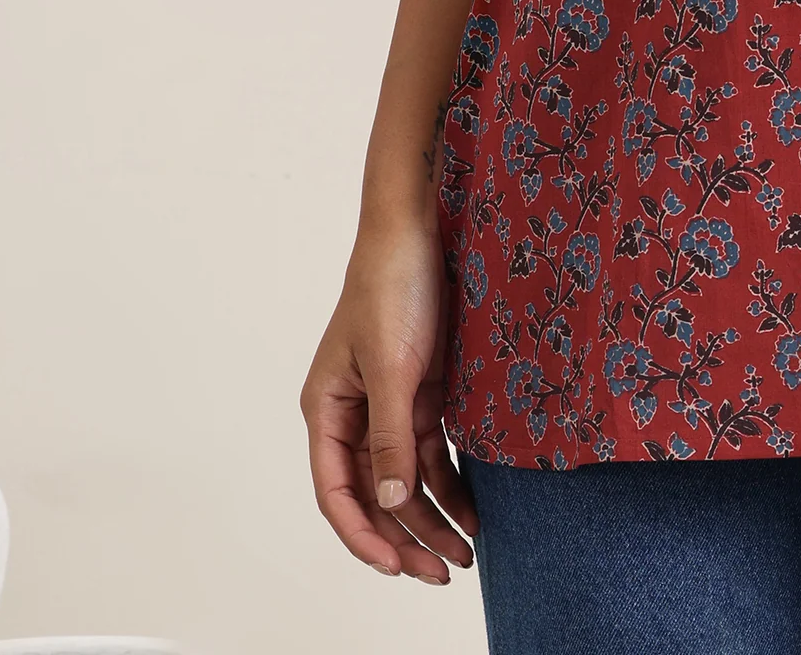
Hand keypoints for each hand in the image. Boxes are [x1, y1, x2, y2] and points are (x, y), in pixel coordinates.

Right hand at [301, 212, 478, 584]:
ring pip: (406, 480)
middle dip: (406, 537)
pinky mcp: (423, 392)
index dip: (363, 535)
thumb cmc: (391, 285)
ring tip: (465, 554)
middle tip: (443, 571)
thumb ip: (389, 435)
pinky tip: (473, 509)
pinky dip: (450, 483)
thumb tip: (389, 499)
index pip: (337, 492)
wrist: (422, 229)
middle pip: (375, 494)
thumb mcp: (391, 364)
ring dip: (432, 517)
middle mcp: (354, 415)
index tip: (396, 567)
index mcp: (327, 410)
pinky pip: (432, 453)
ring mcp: (390, 406)